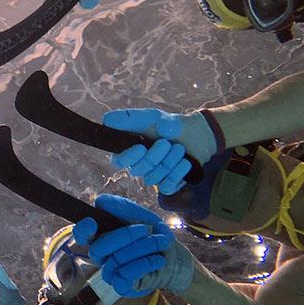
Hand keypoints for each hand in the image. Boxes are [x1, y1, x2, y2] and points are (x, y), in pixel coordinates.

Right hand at [74, 194, 194, 295]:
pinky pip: (125, 275)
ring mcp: (111, 272)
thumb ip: (121, 207)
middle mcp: (103, 255)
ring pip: (115, 260)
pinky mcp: (122, 287)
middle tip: (145, 229)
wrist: (177, 259)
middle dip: (125, 236)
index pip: (82, 235)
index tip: (92, 223)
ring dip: (142, 248)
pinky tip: (158, 260)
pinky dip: (145, 264)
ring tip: (160, 243)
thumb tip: (100, 201)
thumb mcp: (142, 216)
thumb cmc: (156, 236)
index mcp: (103, 236)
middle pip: (98, 248)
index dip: (82, 230)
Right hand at [103, 109, 219, 193]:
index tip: (141, 146)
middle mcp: (138, 165)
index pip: (118, 160)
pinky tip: (185, 163)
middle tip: (167, 143)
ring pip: (153, 179)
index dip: (128, 157)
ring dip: (169, 163)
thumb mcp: (151, 116)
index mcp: (129, 149)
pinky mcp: (167, 184)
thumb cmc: (169, 124)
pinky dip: (177, 175)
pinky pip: (167, 187)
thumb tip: (108, 120)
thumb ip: (131, 118)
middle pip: (138, 170)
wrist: (195, 134)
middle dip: (154, 157)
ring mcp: (152, 175)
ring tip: (180, 148)